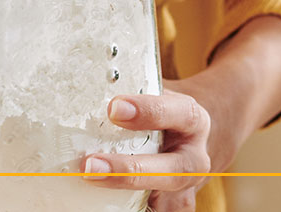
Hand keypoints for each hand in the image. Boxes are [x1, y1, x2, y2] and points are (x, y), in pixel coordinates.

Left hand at [82, 88, 211, 211]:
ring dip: (127, 196)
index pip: (177, 113)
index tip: (114, 108)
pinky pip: (158, 211)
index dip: (148, 111)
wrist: (190, 137)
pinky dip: (136, 208)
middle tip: (90, 165)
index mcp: (192, 120)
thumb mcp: (157, 93)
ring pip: (167, 202)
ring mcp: (187, 188)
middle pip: (171, 170)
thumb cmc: (162, 112)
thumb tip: (86, 82)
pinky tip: (103, 204)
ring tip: (93, 185)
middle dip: (130, 170)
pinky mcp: (175, 206)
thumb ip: (132, 89)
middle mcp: (194, 157)